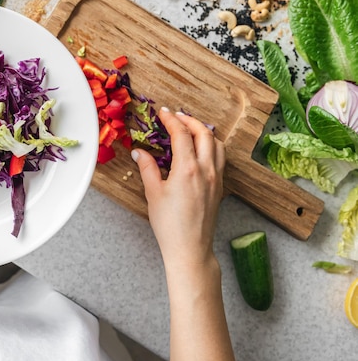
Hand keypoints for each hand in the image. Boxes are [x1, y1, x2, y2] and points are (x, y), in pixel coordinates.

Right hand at [132, 108, 224, 267]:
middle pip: (204, 134)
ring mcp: (216, 179)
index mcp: (187, 169)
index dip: (171, 120)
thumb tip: (140, 153)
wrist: (190, 248)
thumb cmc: (170, 225)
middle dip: (190, 121)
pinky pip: (220, 159)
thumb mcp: (153, 193)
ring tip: (191, 130)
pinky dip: (211, 147)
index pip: (182, 134)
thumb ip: (147, 168)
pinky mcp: (220, 188)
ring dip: (204, 132)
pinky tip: (200, 151)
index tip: (163, 113)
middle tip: (176, 117)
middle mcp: (206, 170)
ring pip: (217, 145)